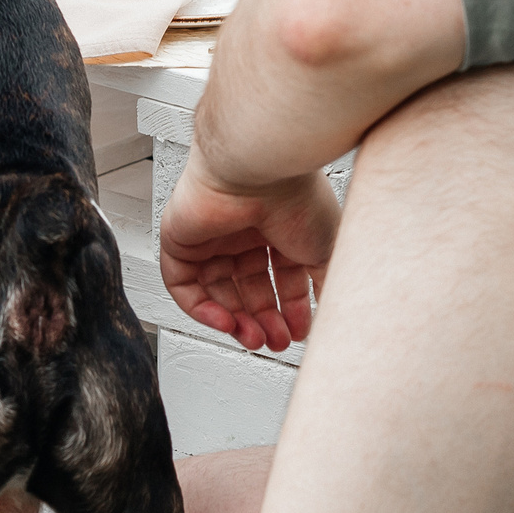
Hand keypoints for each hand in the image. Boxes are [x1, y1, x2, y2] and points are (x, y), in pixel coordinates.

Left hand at [158, 155, 340, 352]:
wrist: (260, 170)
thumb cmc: (296, 196)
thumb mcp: (325, 249)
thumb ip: (326, 282)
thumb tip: (333, 310)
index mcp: (278, 227)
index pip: (280, 278)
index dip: (289, 309)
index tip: (298, 332)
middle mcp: (243, 230)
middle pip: (247, 288)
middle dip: (263, 320)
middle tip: (275, 342)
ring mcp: (210, 235)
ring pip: (216, 291)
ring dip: (235, 321)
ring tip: (253, 338)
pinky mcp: (180, 239)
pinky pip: (184, 285)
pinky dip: (201, 310)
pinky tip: (226, 323)